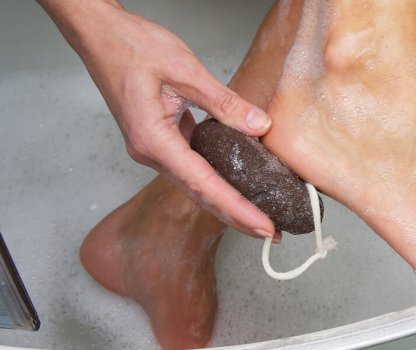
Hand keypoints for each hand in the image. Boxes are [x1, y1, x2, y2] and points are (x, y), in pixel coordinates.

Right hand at [38, 0, 275, 237]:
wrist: (100, 35)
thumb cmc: (131, 47)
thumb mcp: (185, 69)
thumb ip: (224, 102)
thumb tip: (258, 126)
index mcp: (154, 140)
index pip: (205, 185)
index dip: (237, 209)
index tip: (263, 226)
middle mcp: (151, 152)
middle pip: (200, 194)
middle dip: (236, 216)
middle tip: (271, 233)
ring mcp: (153, 148)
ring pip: (196, 184)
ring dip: (227, 201)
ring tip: (259, 214)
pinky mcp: (159, 139)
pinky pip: (191, 166)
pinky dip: (215, 179)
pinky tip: (236, 184)